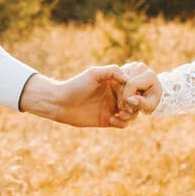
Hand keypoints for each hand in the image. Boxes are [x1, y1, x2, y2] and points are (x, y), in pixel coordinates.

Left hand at [20, 65, 137, 127]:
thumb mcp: (94, 74)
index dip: (133, 91)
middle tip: (124, 106)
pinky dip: (122, 123)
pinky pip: (123, 124)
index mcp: (113, 82)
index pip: (132, 87)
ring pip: (132, 113)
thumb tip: (130, 79)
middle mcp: (114, 95)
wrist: (60, 103)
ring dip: (130, 114)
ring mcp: (112, 108)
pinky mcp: (107, 120)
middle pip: (134, 100)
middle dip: (133, 104)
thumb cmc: (75, 85)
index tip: (128, 95)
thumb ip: (113, 71)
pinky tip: (111, 120)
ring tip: (120, 114)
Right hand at [117, 61, 160, 115]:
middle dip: (123, 97)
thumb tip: (130, 100)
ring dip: (120, 94)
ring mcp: (131, 66)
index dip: (127, 97)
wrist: (152, 93)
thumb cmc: (152, 100)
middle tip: (129, 107)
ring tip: (128, 102)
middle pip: (123, 82)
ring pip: (117, 81)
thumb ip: (142, 103)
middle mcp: (139, 67)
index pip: (132, 84)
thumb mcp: (150, 105)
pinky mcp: (124, 68)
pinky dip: (118, 91)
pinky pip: (115, 81)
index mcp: (149, 74)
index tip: (129, 107)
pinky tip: (125, 96)